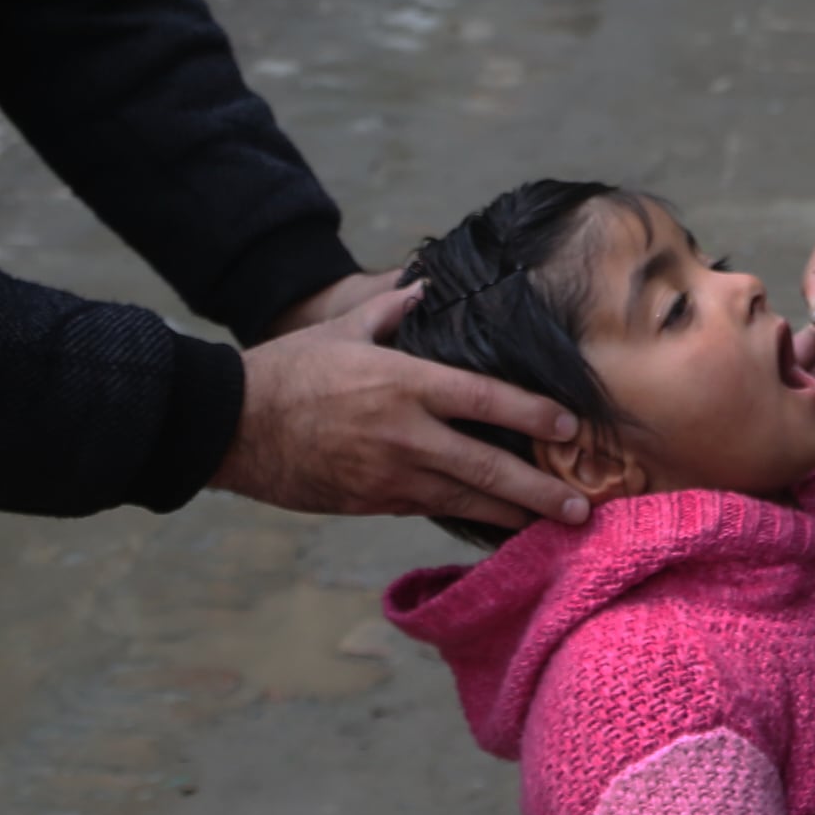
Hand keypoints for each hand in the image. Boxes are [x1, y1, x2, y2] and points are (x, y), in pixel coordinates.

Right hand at [217, 283, 587, 528]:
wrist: (233, 425)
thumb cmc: (288, 371)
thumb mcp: (342, 329)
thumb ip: (392, 310)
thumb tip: (425, 285)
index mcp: (404, 383)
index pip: (485, 399)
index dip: (533, 413)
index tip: (569, 426)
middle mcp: (405, 433)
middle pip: (487, 467)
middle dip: (539, 491)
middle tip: (581, 508)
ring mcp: (389, 475)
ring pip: (464, 501)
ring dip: (510, 516)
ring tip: (551, 529)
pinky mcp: (370, 503)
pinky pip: (429, 511)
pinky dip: (464, 519)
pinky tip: (492, 527)